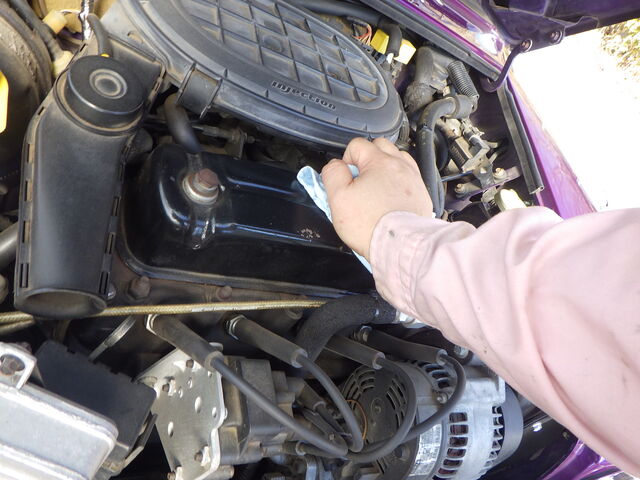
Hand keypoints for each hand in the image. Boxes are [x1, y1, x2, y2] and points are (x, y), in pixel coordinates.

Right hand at [322, 137, 432, 259]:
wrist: (399, 246)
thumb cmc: (370, 225)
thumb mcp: (338, 198)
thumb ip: (333, 174)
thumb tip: (336, 165)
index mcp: (379, 162)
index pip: (357, 145)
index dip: (347, 160)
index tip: (347, 179)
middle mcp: (400, 166)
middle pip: (381, 146)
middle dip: (367, 158)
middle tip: (360, 180)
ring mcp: (413, 180)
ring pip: (398, 160)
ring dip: (385, 167)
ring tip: (376, 188)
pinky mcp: (422, 195)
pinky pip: (409, 179)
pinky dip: (399, 182)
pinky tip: (391, 198)